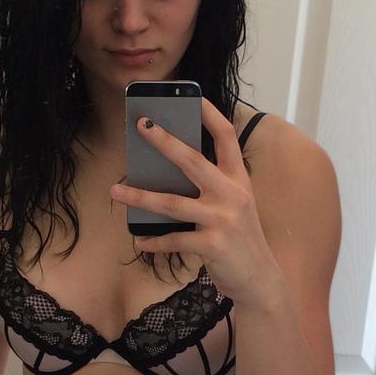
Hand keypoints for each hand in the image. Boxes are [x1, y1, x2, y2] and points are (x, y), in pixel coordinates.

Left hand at [110, 99, 279, 303]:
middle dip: (164, 141)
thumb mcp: (235, 205)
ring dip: (139, 197)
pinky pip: (174, 239)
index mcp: (239, 179)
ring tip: (115, 191)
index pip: (226, 137)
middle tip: (141, 125)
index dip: (210, 114)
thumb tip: (165, 173)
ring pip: (172, 203)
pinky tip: (139, 240)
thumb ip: (212, 187)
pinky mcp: (212, 245)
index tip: (193, 96)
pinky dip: (154, 241)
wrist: (260, 279)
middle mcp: (233, 195)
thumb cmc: (240, 238)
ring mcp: (223, 220)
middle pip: (193, 160)